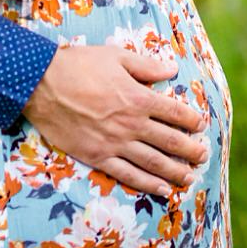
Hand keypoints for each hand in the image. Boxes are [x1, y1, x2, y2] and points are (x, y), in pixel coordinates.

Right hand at [23, 44, 209, 197]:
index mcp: (139, 97)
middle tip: (204, 156)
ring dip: (176, 172)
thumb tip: (172, 69)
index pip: (176, 113)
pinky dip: (148, 185)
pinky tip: (163, 190)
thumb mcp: (116, 57)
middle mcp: (132, 124)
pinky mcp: (98, 157)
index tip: (201, 126)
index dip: (193, 121)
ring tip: (190, 178)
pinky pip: (128, 175)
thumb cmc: (79, 65)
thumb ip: (147, 66)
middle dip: (191, 150)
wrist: (42, 85)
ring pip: (154, 163)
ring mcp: (115, 143)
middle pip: (171, 141)